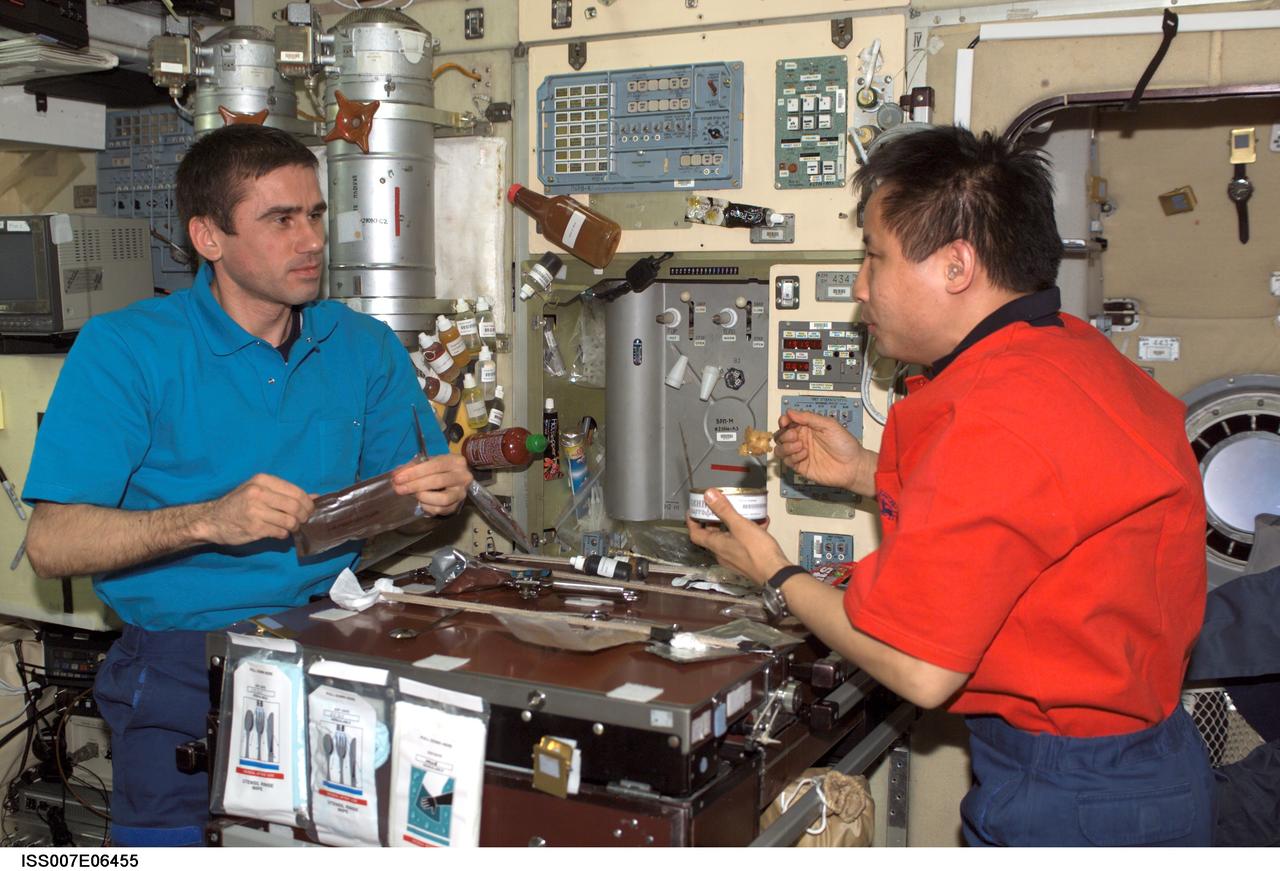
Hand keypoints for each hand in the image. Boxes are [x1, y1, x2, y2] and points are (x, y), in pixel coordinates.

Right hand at [199, 473, 314, 544]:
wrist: (212, 520)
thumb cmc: (239, 504)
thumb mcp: (259, 491)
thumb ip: (285, 493)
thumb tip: (315, 497)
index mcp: (262, 480)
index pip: (296, 492)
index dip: (308, 503)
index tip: (309, 510)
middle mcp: (258, 493)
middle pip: (296, 506)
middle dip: (304, 516)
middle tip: (302, 521)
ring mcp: (255, 511)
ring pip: (290, 521)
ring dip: (294, 527)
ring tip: (290, 527)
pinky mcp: (254, 528)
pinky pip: (280, 532)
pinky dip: (283, 534)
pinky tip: (278, 532)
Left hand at [392, 453, 470, 516]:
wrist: (454, 480)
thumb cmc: (439, 469)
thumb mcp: (428, 462)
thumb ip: (413, 467)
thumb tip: (396, 475)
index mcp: (456, 461)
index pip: (435, 465)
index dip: (415, 472)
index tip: (398, 478)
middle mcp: (463, 477)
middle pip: (438, 481)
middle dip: (415, 485)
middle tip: (399, 488)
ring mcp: (462, 493)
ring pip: (442, 498)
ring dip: (423, 497)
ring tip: (413, 494)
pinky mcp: (457, 506)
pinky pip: (441, 510)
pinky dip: (427, 506)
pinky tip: (420, 502)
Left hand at [685, 488, 790, 585]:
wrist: (776, 572)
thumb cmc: (757, 551)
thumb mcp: (740, 525)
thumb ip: (724, 509)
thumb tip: (708, 495)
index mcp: (716, 545)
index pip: (695, 533)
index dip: (692, 521)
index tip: (693, 510)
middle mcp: (722, 553)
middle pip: (712, 534)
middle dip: (715, 519)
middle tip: (718, 506)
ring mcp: (734, 558)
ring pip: (729, 537)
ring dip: (733, 524)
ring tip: (742, 511)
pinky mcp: (747, 560)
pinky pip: (743, 542)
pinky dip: (748, 532)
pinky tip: (760, 522)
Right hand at [774, 408, 874, 493]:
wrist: (852, 466)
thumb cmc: (846, 445)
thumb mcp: (829, 425)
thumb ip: (809, 417)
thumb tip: (792, 412)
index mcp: (808, 427)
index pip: (788, 421)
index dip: (784, 420)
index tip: (785, 422)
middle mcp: (803, 439)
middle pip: (781, 435)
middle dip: (784, 434)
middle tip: (795, 435)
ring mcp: (800, 453)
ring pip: (780, 448)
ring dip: (786, 446)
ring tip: (800, 446)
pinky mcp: (800, 466)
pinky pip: (787, 461)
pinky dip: (793, 457)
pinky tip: (805, 454)